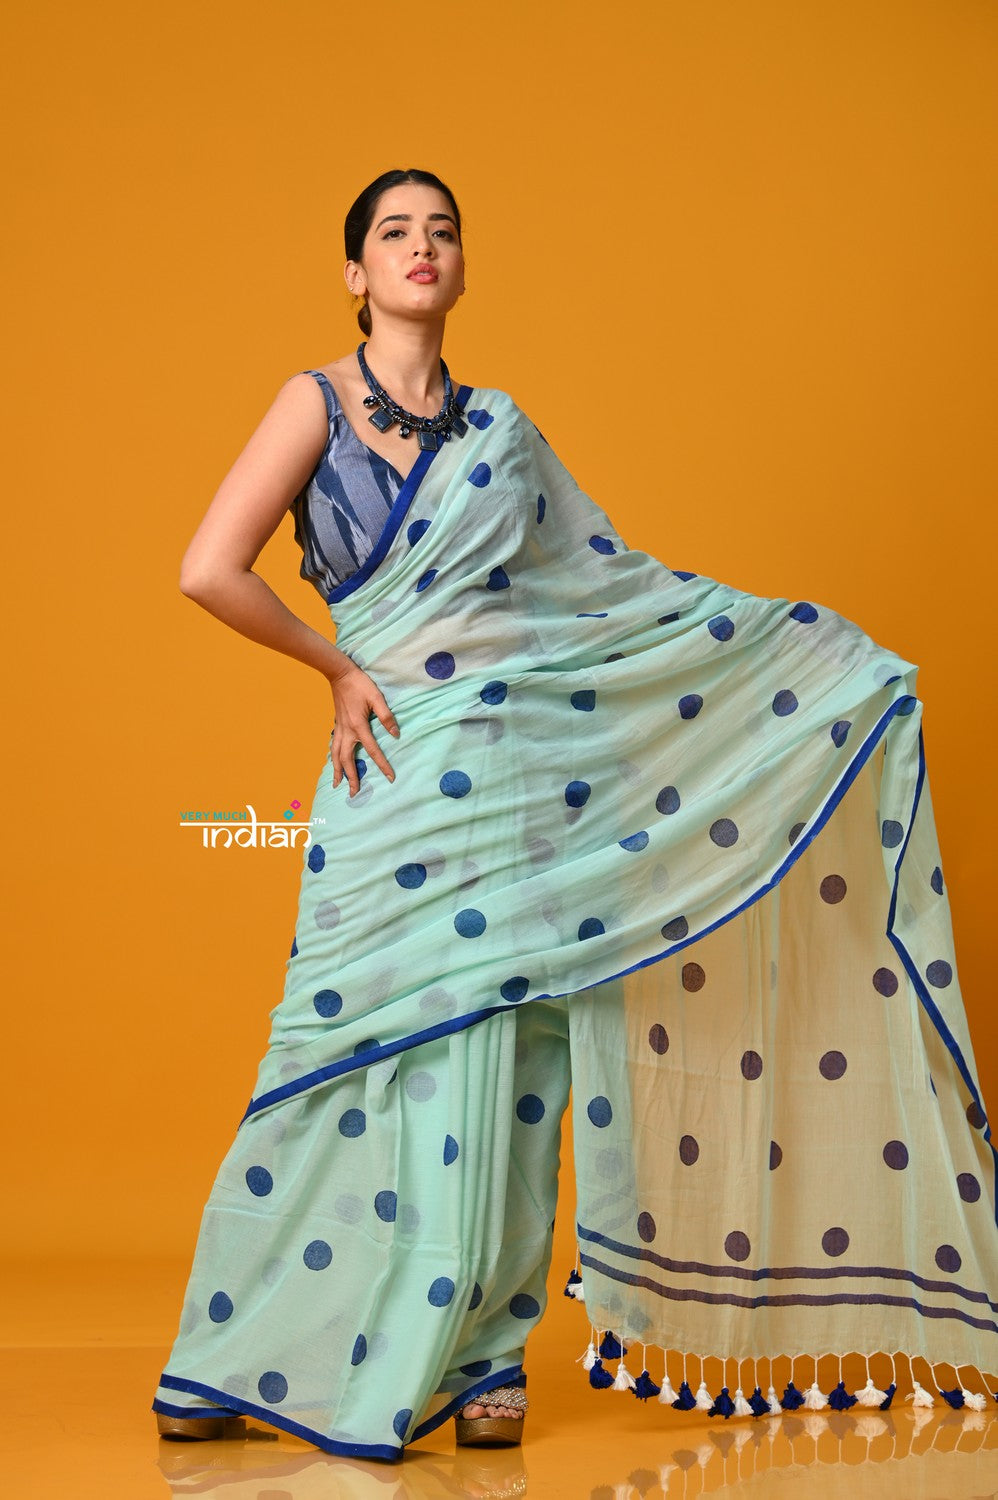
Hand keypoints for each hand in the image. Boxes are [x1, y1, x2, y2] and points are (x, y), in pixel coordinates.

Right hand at [326, 657, 400, 796]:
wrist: (339, 673)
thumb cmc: (360, 684)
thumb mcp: (377, 698)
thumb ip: (386, 717)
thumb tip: (395, 734)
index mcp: (359, 726)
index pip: (373, 751)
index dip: (382, 765)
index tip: (390, 778)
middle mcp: (347, 731)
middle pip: (347, 760)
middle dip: (351, 778)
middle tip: (354, 793)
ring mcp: (339, 728)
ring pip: (336, 755)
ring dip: (337, 771)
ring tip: (337, 784)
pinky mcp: (337, 724)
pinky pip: (333, 746)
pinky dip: (333, 757)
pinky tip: (334, 762)